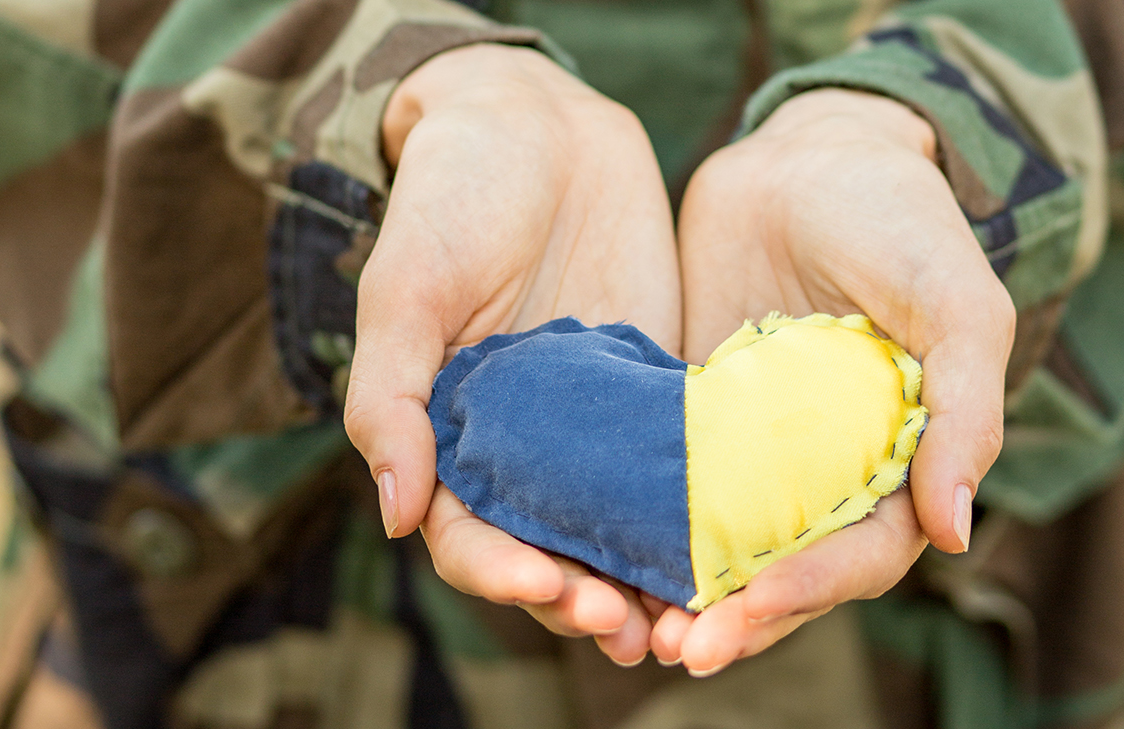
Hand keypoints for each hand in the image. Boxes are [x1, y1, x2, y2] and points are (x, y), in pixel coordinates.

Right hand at [343, 43, 678, 662]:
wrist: (538, 129)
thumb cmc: (452, 200)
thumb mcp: (406, 292)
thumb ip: (391, 400)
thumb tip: (394, 514)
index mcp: (452, 434)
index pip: (470, 533)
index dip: (503, 571)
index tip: (548, 587)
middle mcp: (523, 444)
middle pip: (549, 547)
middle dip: (582, 596)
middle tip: (627, 628)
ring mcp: (592, 425)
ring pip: (617, 525)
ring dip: (644, 580)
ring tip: (684, 624)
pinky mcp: (655, 394)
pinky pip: (679, 466)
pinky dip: (699, 515)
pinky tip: (731, 547)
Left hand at [658, 88, 1014, 672]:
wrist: (810, 156)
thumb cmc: (901, 220)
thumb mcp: (956, 302)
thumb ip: (965, 412)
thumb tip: (957, 534)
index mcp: (895, 461)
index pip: (857, 554)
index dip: (806, 589)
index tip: (744, 610)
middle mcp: (824, 471)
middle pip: (781, 568)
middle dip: (733, 616)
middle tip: (677, 649)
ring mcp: (755, 449)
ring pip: (718, 543)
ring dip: (679, 592)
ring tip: (628, 626)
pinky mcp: (695, 418)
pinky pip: (665, 482)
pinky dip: (640, 523)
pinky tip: (594, 549)